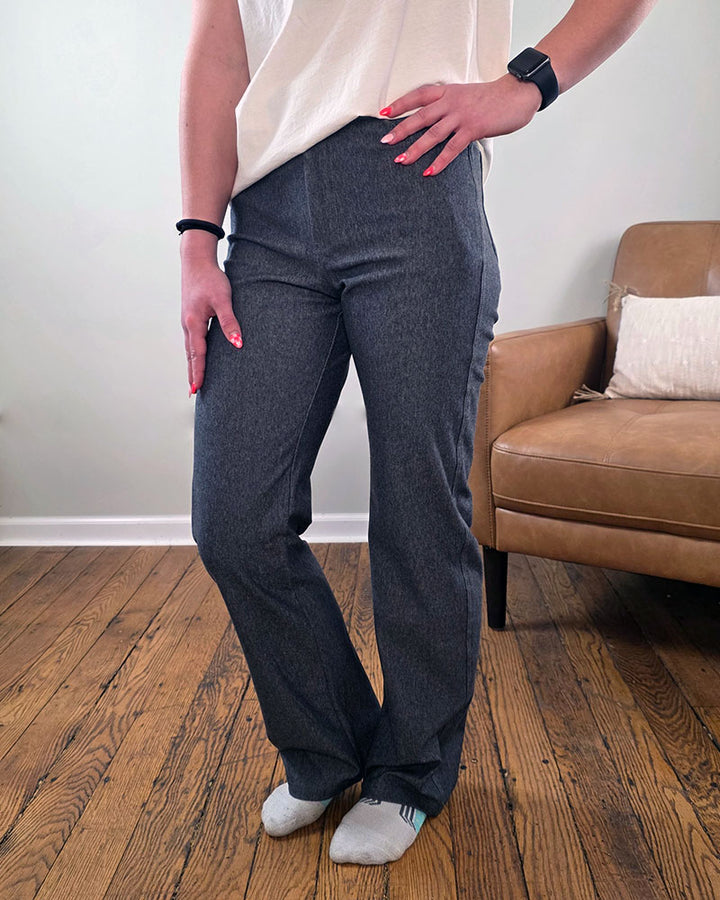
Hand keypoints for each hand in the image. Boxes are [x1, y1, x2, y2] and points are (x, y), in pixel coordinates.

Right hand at [181, 255, 242, 395]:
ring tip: (194, 380)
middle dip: (193, 373)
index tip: (197, 389)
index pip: (197, 354)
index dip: (198, 372)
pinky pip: (192, 340)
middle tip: (193, 392)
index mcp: (194, 323)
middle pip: (190, 355)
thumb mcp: (223, 300)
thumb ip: (230, 322)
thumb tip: (238, 344)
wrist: (196, 260)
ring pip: (189, 349)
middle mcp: (188, 325)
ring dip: (192, 365)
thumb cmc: (210, 278)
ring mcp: (188, 321)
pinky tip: (197, 357)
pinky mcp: (191, 317)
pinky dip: (193, 353)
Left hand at [378, 73, 542, 175]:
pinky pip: (452, 148)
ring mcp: (462, 116)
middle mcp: (451, 102)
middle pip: (420, 117)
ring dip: (416, 149)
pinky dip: (440, 161)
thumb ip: (450, 106)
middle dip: (401, 130)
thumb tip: (436, 122)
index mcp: (448, 91)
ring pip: (433, 134)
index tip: (383, 113)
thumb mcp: (466, 95)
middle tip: (385, 142)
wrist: (517, 93)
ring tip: (401, 161)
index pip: (418, 95)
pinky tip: (429, 172)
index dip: (400, 104)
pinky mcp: (473, 129)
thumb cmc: (493, 97)